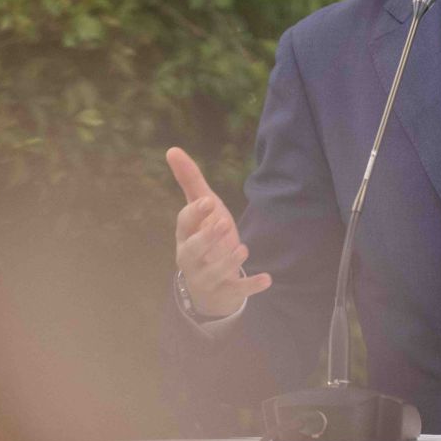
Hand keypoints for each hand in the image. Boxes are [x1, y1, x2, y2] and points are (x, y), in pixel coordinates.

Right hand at [167, 147, 272, 318]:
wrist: (210, 283)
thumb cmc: (205, 235)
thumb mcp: (201, 208)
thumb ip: (190, 181)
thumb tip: (172, 149)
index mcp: (185, 235)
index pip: (184, 223)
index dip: (195, 213)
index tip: (209, 201)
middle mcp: (190, 257)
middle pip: (194, 250)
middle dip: (208, 238)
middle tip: (224, 222)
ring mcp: (206, 277)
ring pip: (212, 272)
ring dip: (227, 262)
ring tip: (243, 249)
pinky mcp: (225, 292)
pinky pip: (236, 290)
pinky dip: (250, 285)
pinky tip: (267, 279)